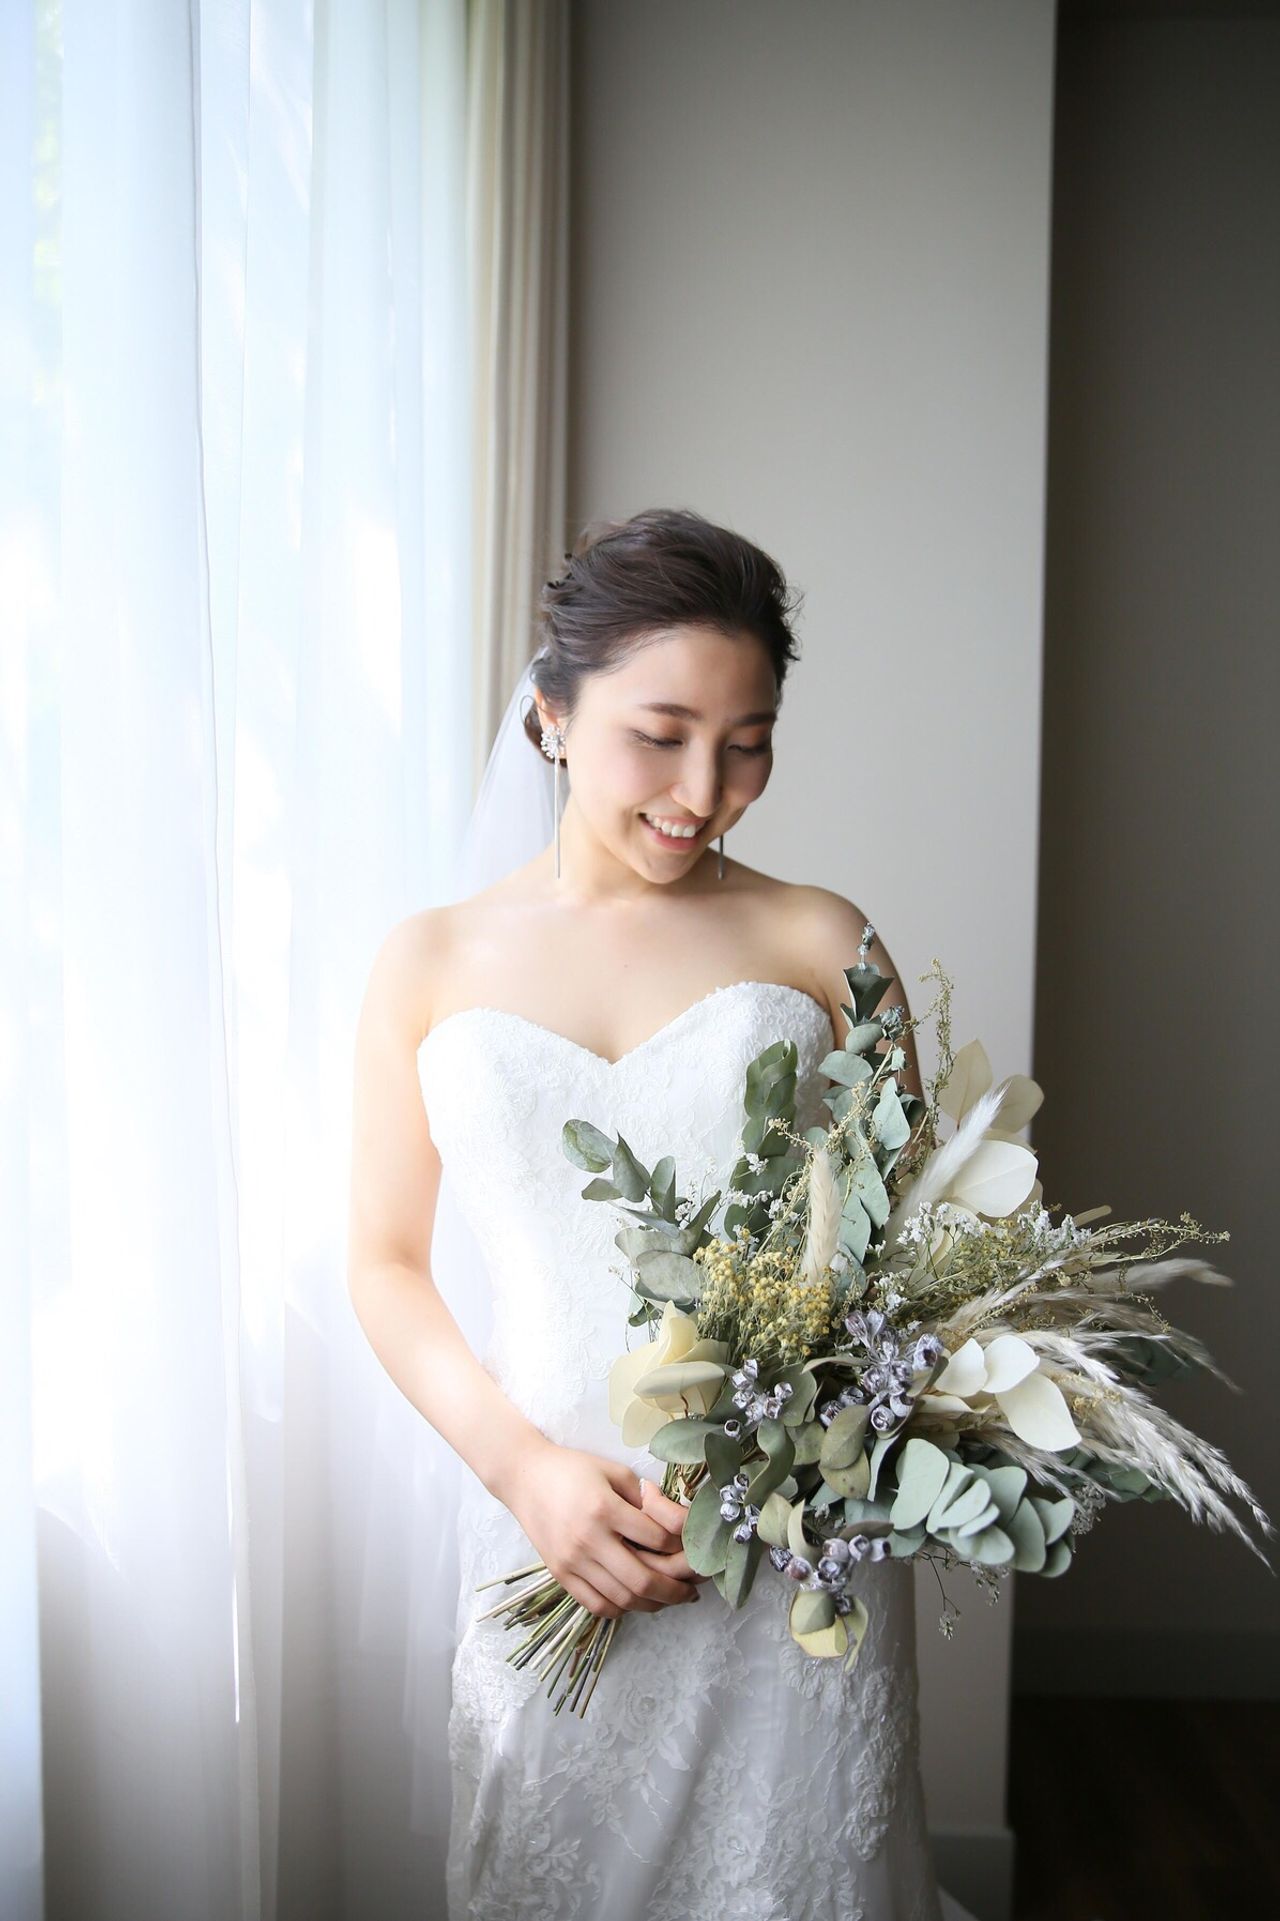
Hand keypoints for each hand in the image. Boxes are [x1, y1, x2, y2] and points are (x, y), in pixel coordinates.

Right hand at [501, 1439, 703, 1620]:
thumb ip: (645, 1498)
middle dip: (675, 1590)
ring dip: (652, 1604)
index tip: (691, 1546)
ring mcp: (572, 1562)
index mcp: (605, 1509)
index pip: (656, 1538)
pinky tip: (636, 1600)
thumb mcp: (614, 1471)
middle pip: (642, 1580)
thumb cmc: (572, 1469)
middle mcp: (588, 1540)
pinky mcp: (561, 1575)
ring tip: (670, 1598)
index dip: (680, 1545)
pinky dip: (622, 1608)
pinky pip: (597, 1605)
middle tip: (692, 1590)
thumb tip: (675, 1524)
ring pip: (622, 1599)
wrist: (524, 1478)